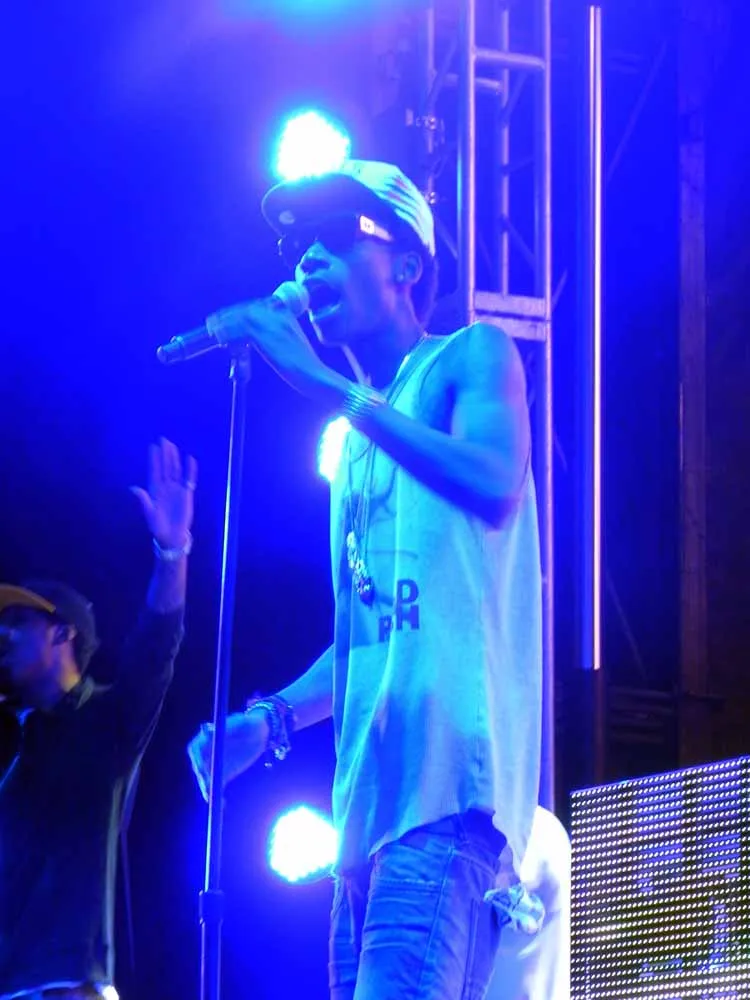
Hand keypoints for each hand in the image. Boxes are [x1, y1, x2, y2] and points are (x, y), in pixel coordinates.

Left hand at [131, 438, 196, 548]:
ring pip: (176, 470)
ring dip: (174, 458)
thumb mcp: (149, 514)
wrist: (172, 537)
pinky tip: (190, 459)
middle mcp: (165, 488)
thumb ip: (144, 500)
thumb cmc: (158, 527)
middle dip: (164, 454)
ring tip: (173, 446)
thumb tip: (133, 488)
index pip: (154, 471)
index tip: (153, 447)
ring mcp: (176, 490)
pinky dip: (190, 469)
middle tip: (163, 440)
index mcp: (154, 491)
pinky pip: (189, 479)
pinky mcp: (186, 494)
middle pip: (165, 467)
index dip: (154, 459)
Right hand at [187, 710, 269, 801]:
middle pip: (200, 768)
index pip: (195, 751)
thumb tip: (204, 728)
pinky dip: (218, 796)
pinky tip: (222, 804)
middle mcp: (206, 753)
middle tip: (208, 787)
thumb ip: (224, 728)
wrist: (258, 732)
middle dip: (203, 778)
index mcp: (204, 738)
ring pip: (208, 780)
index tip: (201, 767)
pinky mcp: (223, 774)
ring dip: (209, 790)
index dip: (197, 760)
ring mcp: (214, 765)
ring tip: (213, 800)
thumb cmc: (247, 724)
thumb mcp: (238, 724)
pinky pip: (218, 786)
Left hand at [210, 300, 335, 400]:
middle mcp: (279, 314)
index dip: (237, 311)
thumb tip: (251, 338)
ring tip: (213, 330)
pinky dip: (228, 332)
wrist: (315, 375)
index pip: (255, 306)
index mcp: (286, 313)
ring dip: (225, 323)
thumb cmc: (302, 365)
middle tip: (213, 323)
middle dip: (227, 315)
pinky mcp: (267, 337)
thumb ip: (272, 335)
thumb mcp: (288, 343)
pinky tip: (221, 339)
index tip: (224, 317)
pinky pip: (242, 330)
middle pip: (247, 309)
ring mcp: (274, 324)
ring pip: (242, 317)